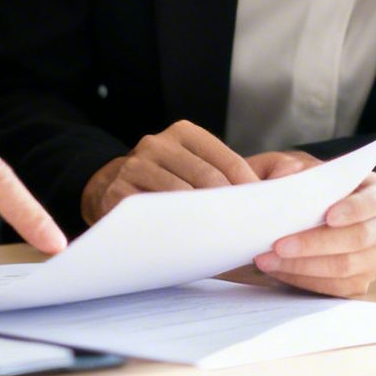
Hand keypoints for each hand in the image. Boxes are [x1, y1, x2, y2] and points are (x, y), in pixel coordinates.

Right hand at [80, 120, 257, 225]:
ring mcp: (134, 166)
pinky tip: (188, 241)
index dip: (249, 187)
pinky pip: (153, 214)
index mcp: (183, 133)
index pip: (227, 160)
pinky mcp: (117, 192)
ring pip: (181, 196)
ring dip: (205, 220)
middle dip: (231, 206)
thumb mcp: (189, 165)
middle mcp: (157, 144)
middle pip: (207, 178)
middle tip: (247, 230)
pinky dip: (174, 229)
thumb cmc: (162, 183)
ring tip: (222, 238)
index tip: (265, 211)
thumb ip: (221, 173)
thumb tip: (268, 192)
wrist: (107, 187)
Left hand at [252, 169, 375, 297]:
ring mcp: (374, 258)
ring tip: (267, 258)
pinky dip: (302, 279)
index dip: (357, 208)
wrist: (289, 216)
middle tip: (279, 244)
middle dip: (316, 243)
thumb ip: (287, 166)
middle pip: (360, 238)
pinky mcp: (358, 283)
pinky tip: (277, 269)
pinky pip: (334, 288)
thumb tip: (289, 174)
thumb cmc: (297, 186)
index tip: (329, 215)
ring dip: (302, 265)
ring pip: (344, 267)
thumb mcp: (288, 166)